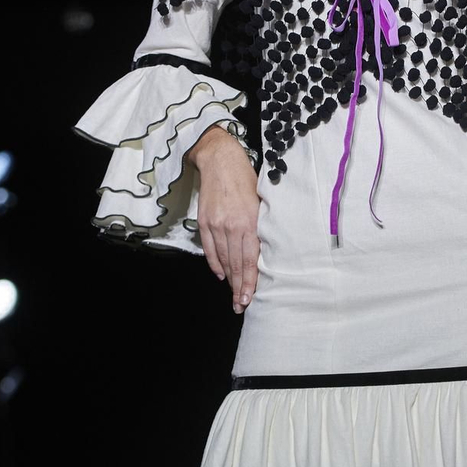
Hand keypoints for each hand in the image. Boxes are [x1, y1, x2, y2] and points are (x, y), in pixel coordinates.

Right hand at [191, 123, 261, 311]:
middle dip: (238, 288)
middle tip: (240, 305)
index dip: (248, 282)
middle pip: (235, 265)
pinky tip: (221, 275)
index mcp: (249, 223)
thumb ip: (259, 228)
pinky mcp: (204, 222)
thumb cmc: (246, 180)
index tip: (248, 299)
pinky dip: (215, 264)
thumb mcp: (261, 203)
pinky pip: (210, 249)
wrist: (220, 161)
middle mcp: (232, 227)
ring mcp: (216, 225)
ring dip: (228, 279)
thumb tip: (261, 252)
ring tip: (232, 295)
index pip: (249, 260)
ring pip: (223, 260)